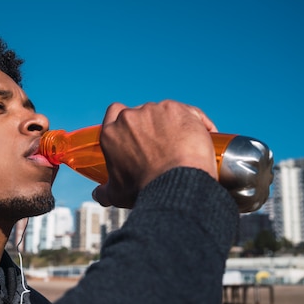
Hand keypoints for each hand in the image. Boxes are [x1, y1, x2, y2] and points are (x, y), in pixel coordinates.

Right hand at [92, 100, 217, 207]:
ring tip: (183, 145)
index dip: (125, 120)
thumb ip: (104, 191)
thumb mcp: (116, 194)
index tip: (135, 132)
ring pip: (165, 112)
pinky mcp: (179, 109)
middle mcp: (130, 117)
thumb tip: (99, 194)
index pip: (114, 113)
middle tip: (161, 144)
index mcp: (111, 133)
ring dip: (172, 124)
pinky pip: (190, 113)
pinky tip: (203, 137)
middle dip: (150, 125)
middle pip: (140, 113)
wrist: (175, 185)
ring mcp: (155, 111)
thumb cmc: (145, 190)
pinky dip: (197, 123)